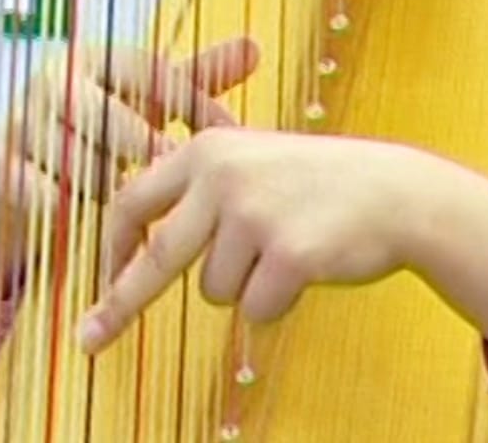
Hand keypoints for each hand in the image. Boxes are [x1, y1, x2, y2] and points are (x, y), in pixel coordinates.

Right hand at [0, 37, 259, 283]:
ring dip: (115, 188)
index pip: (154, 74)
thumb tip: (255, 46)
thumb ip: (196, 77)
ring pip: (84, 163)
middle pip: (116, 118)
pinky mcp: (0, 170)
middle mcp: (54, 82)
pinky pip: (48, 196)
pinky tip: (98, 225)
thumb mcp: (146, 99)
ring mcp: (21, 125)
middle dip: (152, 150)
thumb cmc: (99, 129)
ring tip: (140, 204)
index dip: (195, 105)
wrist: (16, 170)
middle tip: (186, 179)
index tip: (227, 135)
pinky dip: (78, 214)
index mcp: (95, 57)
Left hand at [76, 128, 428, 353]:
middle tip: (89, 339)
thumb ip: (202, 186)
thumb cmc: (324, 183)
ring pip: (214, 290)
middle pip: (155, 257)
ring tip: (287, 253)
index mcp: (208, 149)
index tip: (99, 280)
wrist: (398, 193)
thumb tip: (141, 236)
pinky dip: (277, 304)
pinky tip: (308, 270)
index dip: (111, 248)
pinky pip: (255, 310)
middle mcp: (224, 177)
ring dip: (244, 288)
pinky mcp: (288, 254)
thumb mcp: (257, 160)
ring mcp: (256, 215)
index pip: (132, 201)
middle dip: (121, 304)